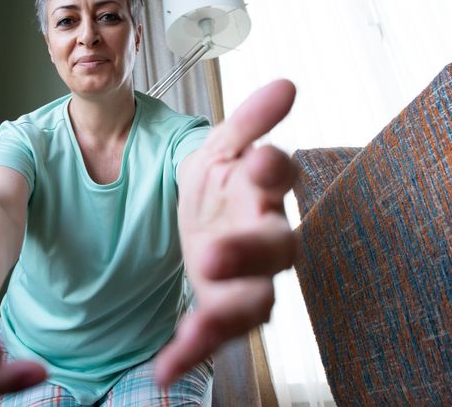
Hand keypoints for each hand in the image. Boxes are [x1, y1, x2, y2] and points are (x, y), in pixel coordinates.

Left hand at [155, 79, 298, 384]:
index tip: (262, 160)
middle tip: (211, 255)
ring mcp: (246, 278)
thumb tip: (286, 84)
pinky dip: (191, 352)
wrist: (201, 219)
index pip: (280, 178)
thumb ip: (248, 121)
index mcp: (262, 190)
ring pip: (254, 302)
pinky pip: (213, 334)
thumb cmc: (220, 183)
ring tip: (196, 329)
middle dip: (247, 253)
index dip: (275, 171)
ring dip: (226, 315)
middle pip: (275, 250)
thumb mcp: (220, 147)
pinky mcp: (222, 307)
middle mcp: (264, 236)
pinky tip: (164, 368)